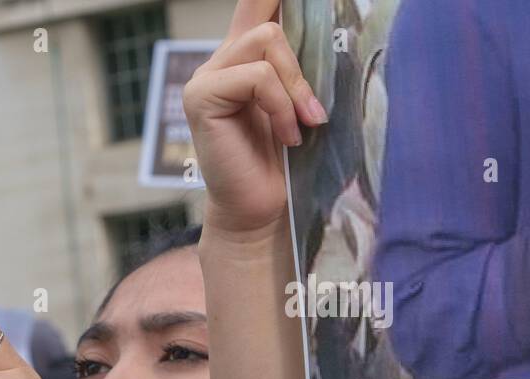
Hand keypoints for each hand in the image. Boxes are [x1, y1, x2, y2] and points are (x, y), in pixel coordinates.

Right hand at [183, 0, 327, 239]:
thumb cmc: (285, 159)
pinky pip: (257, 78)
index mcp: (244, 56)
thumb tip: (329, 23)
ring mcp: (206, 78)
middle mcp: (221, 60)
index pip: (257, 3)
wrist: (260, 207)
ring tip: (301, 124)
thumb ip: (301, 63)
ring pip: (266, 41)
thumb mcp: (301, 100)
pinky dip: (281, 106)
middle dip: (302, 64)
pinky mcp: (201, 97)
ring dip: (294, 85)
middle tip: (314, 111)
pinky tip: (286, 136)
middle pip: (270, 21)